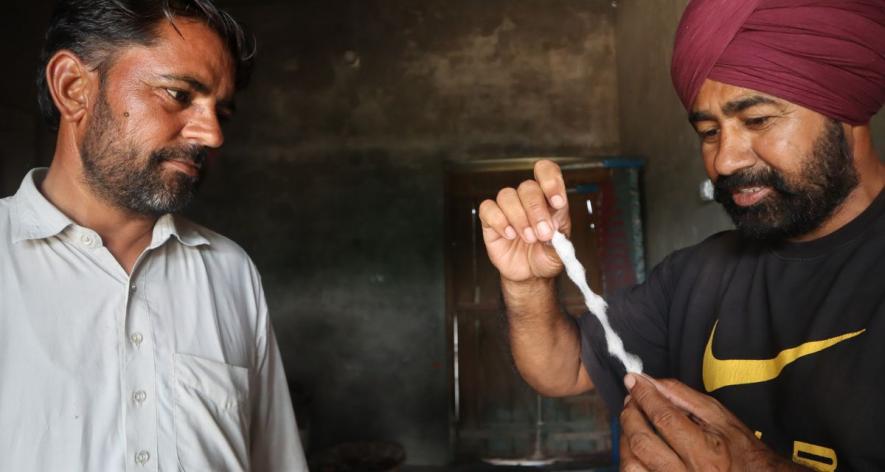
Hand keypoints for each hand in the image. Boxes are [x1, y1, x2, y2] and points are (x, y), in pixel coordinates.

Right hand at [478, 159, 571, 282]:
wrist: (529, 274)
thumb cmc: (545, 256)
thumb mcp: (561, 251)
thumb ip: (560, 238)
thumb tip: (553, 228)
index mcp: (549, 200)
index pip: (547, 172)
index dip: (551, 181)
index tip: (557, 202)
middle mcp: (528, 200)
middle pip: (528, 187)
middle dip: (536, 211)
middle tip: (543, 233)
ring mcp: (508, 208)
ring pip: (507, 195)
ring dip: (519, 217)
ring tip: (528, 238)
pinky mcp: (490, 219)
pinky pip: (488, 208)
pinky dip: (499, 221)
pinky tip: (509, 235)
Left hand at [620, 374, 805, 471]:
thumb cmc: (741, 451)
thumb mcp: (719, 417)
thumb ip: (683, 396)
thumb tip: (650, 381)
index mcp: (706, 453)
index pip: (664, 418)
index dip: (644, 395)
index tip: (633, 380)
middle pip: (642, 442)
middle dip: (630, 415)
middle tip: (631, 401)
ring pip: (632, 466)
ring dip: (625, 440)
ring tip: (632, 423)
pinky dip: (630, 459)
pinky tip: (636, 446)